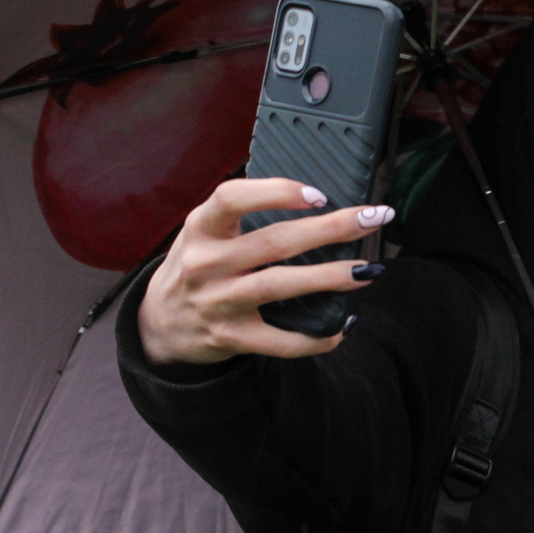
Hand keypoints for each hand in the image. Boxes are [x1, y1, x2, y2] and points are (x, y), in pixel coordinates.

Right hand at [138, 179, 391, 365]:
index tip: (318, 193)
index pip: (232, 198)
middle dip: (331, 228)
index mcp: (201, 228)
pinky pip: (280, 341)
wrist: (160, 324)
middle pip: (275, 242)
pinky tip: (342, 328)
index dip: (275, 191)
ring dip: (330, 278)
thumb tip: (312, 197)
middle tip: (373, 217)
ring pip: (280, 286)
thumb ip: (242, 214)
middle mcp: (206, 263)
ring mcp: (218, 302)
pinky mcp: (230, 337)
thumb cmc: (197, 266)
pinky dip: (315, 337)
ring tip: (368, 271)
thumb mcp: (203, 232)